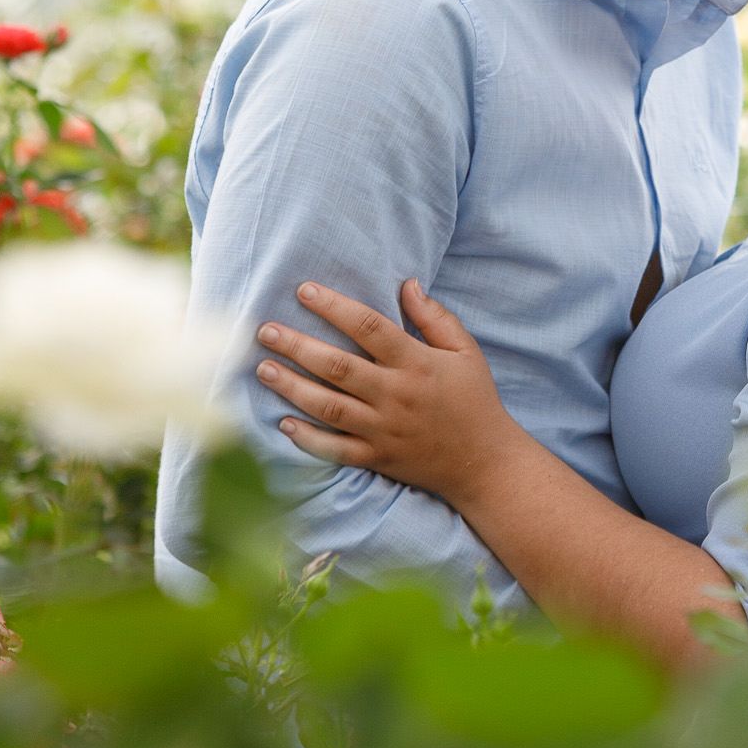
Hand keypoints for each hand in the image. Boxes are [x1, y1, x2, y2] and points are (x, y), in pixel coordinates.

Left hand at [256, 279, 508, 505]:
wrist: (485, 464)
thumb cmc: (475, 401)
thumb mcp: (467, 352)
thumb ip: (435, 318)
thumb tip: (407, 284)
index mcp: (416, 364)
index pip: (368, 327)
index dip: (334, 306)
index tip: (304, 290)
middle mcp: (395, 395)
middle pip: (337, 366)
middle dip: (297, 345)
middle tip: (265, 330)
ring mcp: (383, 430)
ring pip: (327, 406)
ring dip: (292, 386)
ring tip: (262, 368)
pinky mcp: (377, 458)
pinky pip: (335, 449)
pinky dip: (307, 439)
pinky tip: (283, 423)